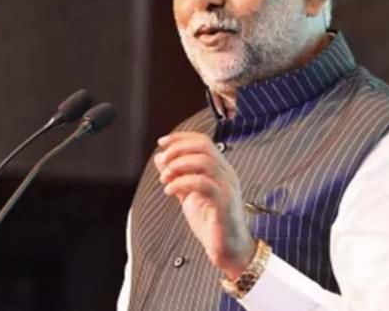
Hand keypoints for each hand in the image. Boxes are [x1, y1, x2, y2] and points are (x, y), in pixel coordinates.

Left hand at [154, 132, 255, 279]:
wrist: (228, 250)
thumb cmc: (211, 223)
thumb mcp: (188, 195)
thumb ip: (176, 176)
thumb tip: (160, 157)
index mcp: (220, 169)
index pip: (202, 141)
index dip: (180, 137)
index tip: (161, 142)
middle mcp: (227, 174)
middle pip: (204, 146)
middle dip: (178, 149)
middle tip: (162, 161)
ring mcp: (227, 187)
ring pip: (205, 161)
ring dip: (179, 165)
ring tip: (165, 178)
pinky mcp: (224, 202)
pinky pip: (203, 184)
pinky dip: (181, 183)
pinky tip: (169, 190)